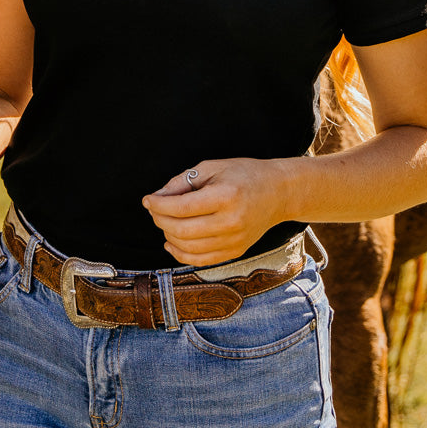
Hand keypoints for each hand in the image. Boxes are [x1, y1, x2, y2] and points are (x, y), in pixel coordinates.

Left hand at [141, 157, 288, 265]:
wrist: (279, 193)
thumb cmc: (244, 174)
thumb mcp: (212, 167)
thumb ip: (183, 181)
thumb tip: (157, 197)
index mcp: (226, 197)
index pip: (181, 207)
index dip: (158, 205)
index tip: (148, 199)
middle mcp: (231, 223)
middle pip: (182, 230)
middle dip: (160, 220)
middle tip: (153, 209)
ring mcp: (235, 241)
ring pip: (188, 248)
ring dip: (167, 235)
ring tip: (163, 221)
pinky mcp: (235, 252)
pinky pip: (200, 260)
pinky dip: (180, 254)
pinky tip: (170, 242)